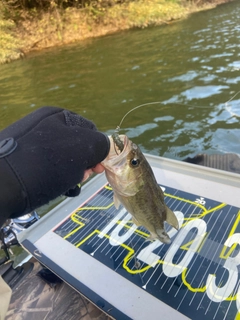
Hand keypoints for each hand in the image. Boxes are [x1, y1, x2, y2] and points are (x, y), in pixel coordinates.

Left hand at [0, 106, 109, 224]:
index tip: (97, 168)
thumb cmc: (44, 164)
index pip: (89, 131)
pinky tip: (53, 188)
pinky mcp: (20, 160)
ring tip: (67, 185)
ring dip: (71, 173)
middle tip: (82, 177)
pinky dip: (54, 178)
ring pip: (62, 159)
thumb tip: (104, 149)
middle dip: (83, 164)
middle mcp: (42, 126)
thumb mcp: (81, 148)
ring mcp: (29, 143)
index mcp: (57, 116)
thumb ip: (100, 144)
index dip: (97, 150)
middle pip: (75, 145)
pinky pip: (46, 167)